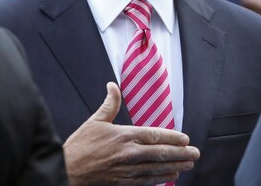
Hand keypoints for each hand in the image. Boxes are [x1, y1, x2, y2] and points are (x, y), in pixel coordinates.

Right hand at [63, 82, 198, 184]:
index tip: (186, 139)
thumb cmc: (79, 146)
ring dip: (174, 166)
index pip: (155, 135)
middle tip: (195, 153)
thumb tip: (112, 85)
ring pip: (156, 168)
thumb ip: (109, 104)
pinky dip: (160, 178)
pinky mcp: (122, 183)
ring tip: (188, 164)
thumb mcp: (94, 121)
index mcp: (124, 136)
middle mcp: (128, 153)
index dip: (173, 138)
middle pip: (160, 153)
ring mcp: (126, 170)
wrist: (65, 171)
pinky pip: (146, 181)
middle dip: (181, 153)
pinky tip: (171, 176)